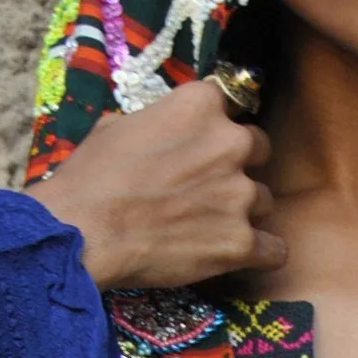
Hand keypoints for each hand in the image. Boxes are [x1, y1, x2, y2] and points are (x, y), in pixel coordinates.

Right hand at [30, 80, 284, 289]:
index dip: (216, 124)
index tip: (203, 141)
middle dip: (238, 165)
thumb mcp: (115, 127)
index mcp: (201, 105)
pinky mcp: (241, 242)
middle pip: (258, 149)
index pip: (230, 101)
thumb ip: (153, 122)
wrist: (83, 232)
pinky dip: (260, 254)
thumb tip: (157, 130)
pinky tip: (238, 255)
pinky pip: (275, 250)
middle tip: (207, 186)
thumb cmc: (89, 178)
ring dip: (242, 212)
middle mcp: (231, 143)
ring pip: (263, 200)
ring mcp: (240, 194)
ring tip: (206, 227)